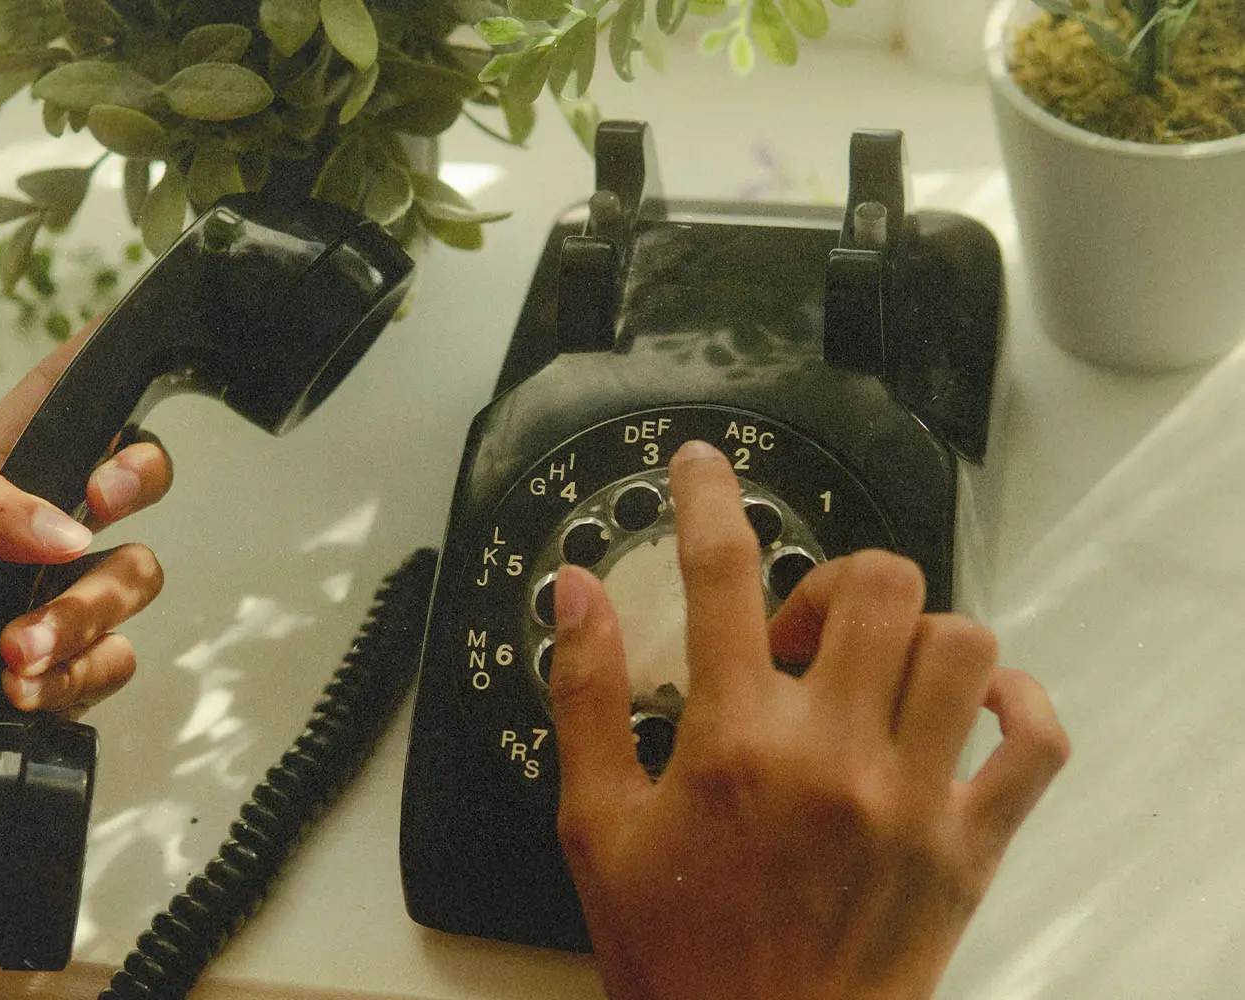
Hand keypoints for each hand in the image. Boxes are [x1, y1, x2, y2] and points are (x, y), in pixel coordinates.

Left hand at [0, 328, 172, 969]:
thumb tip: (69, 526)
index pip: (52, 402)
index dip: (97, 364)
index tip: (132, 340)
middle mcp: (28, 534)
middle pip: (133, 476)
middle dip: (132, 482)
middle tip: (96, 505)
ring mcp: (54, 603)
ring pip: (134, 576)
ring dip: (77, 618)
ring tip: (12, 657)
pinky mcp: (70, 669)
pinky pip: (119, 657)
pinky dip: (74, 676)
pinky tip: (20, 693)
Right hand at [549, 440, 1067, 999]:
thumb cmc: (676, 955)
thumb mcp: (595, 824)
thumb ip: (586, 694)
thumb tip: (575, 594)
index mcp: (733, 745)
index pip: (719, 573)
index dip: (708, 495)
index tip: (703, 466)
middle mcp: (833, 758)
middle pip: (876, 585)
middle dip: (833, 582)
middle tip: (797, 633)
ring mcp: (913, 800)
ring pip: (961, 644)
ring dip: (914, 632)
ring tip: (871, 672)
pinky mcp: (968, 847)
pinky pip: (1035, 744)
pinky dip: (1016, 701)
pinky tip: (968, 703)